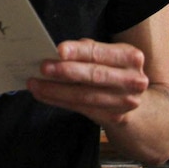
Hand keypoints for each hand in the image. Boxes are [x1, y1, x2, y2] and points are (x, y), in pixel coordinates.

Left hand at [27, 38, 148, 126]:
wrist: (134, 99)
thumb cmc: (112, 69)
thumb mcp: (107, 54)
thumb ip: (87, 50)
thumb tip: (56, 52)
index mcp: (130, 57)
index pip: (100, 52)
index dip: (78, 51)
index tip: (58, 50)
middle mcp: (132, 80)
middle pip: (94, 75)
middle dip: (66, 71)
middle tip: (43, 67)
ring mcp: (125, 101)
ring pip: (85, 95)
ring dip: (55, 90)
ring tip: (34, 84)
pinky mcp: (114, 117)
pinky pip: (81, 108)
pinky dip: (58, 101)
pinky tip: (42, 95)